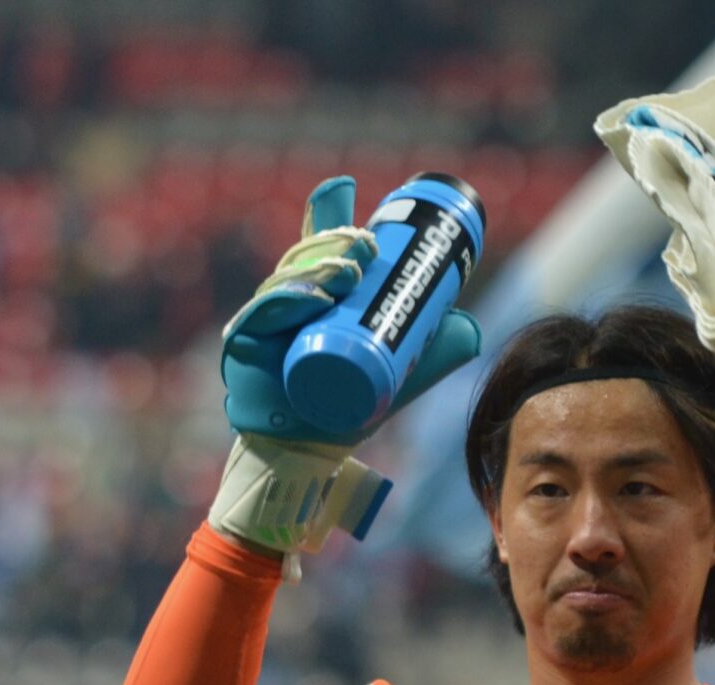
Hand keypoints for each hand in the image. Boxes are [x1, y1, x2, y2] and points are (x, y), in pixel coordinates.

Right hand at [220, 176, 479, 446]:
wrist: (311, 451)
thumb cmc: (348, 408)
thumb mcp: (397, 371)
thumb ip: (434, 349)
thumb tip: (471, 328)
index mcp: (314, 293)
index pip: (321, 245)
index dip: (331, 215)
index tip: (353, 202)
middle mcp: (285, 299)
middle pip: (306, 256)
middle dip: (336, 243)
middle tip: (369, 247)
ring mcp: (262, 320)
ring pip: (286, 279)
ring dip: (317, 266)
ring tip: (350, 270)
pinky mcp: (243, 344)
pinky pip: (258, 316)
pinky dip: (285, 301)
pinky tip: (312, 297)